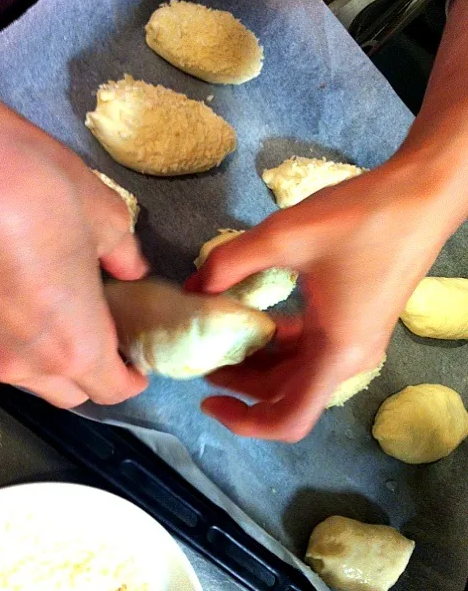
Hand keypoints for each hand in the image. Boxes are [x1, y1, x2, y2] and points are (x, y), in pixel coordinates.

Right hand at [0, 96, 147, 407]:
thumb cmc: (41, 190)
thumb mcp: (106, 219)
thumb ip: (125, 257)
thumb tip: (130, 269)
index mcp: (73, 344)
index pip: (111, 390)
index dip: (131, 378)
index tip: (138, 361)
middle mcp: (23, 362)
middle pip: (69, 391)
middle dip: (94, 372)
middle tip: (107, 333)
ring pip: (29, 374)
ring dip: (53, 356)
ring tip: (64, 311)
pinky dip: (19, 337)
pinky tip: (26, 299)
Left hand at [186, 155, 463, 441]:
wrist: (422, 195)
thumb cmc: (361, 218)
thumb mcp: (285, 235)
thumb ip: (230, 262)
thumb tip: (195, 287)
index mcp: (336, 352)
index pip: (289, 419)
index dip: (244, 421)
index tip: (207, 398)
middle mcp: (348, 359)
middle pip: (286, 393)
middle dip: (240, 382)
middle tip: (203, 354)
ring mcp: (355, 341)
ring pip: (297, 370)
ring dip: (258, 361)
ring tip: (222, 336)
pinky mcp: (356, 321)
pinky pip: (311, 347)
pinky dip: (279, 342)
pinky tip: (257, 318)